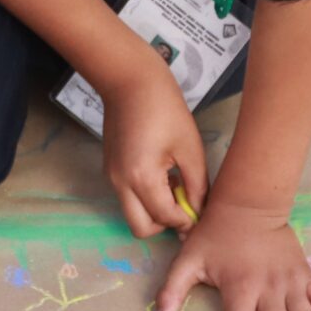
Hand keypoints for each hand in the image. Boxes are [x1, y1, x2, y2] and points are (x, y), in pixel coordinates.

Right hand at [100, 67, 209, 237]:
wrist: (130, 81)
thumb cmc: (165, 109)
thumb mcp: (190, 148)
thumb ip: (196, 186)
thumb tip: (198, 211)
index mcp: (141, 177)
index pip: (165, 218)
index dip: (186, 220)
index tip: (201, 211)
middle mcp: (120, 183)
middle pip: (140, 228)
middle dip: (164, 225)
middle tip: (183, 205)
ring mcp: (111, 177)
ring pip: (132, 214)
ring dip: (154, 211)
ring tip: (174, 185)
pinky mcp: (110, 169)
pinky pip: (127, 197)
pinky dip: (145, 197)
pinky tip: (161, 175)